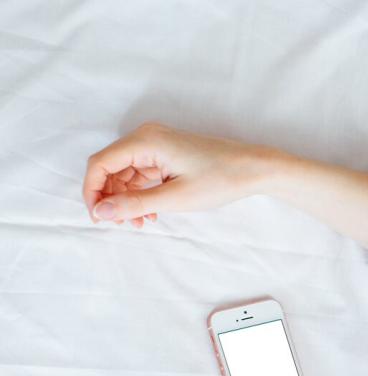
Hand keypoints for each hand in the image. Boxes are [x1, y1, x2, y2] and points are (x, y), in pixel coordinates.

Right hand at [83, 122, 271, 227]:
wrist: (254, 169)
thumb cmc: (221, 179)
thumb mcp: (176, 197)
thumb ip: (135, 204)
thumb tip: (101, 211)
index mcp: (144, 141)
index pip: (100, 164)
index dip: (92, 191)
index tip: (99, 217)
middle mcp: (145, 138)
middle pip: (110, 169)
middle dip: (111, 198)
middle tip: (123, 224)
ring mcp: (155, 146)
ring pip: (125, 174)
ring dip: (126, 200)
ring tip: (141, 222)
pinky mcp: (165, 156)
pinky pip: (141, 175)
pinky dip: (141, 194)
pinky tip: (150, 213)